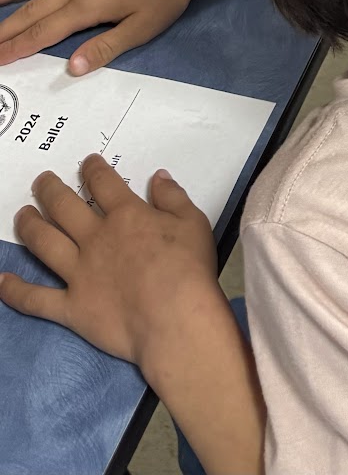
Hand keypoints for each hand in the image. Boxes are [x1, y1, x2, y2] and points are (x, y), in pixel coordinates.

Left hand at [0, 157, 218, 370]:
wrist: (175, 319)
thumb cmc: (189, 269)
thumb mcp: (193, 222)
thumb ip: (173, 197)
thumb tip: (158, 177)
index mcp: (126, 215)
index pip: (103, 183)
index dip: (92, 169)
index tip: (86, 163)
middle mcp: (95, 238)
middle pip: (63, 206)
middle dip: (49, 189)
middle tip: (42, 181)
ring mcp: (79, 273)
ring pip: (44, 243)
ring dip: (29, 226)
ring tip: (21, 215)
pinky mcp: (71, 307)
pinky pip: (37, 298)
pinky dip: (16, 291)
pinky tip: (2, 281)